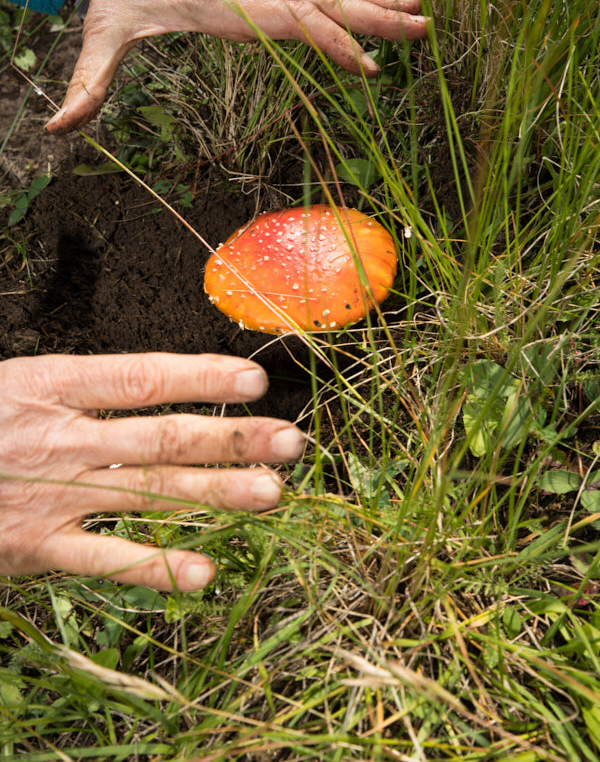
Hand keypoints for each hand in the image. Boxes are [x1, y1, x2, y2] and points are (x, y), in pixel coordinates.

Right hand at [0, 352, 302, 590]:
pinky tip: (204, 575)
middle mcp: (60, 437)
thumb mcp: (18, 384)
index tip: (254, 381)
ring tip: (272, 494)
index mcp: (51, 385)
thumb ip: (83, 390)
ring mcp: (50, 493)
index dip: (200, 378)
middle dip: (232, 439)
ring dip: (215, 495)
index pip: (142, 377)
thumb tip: (159, 387)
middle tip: (292, 442)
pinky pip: (103, 559)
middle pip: (161, 436)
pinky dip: (155, 568)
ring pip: (147, 493)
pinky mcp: (33, 545)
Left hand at [46, 0, 428, 132]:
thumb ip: (87, 83)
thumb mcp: (101, 36)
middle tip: (424, 27)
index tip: (370, 68)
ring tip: (416, 9)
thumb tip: (56, 126)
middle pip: (328, 4)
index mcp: (233, 9)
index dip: (333, 45)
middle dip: (376, 20)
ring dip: (373, 2)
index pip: (296, 23)